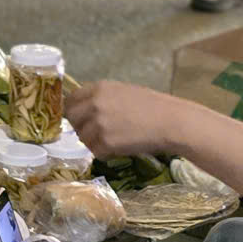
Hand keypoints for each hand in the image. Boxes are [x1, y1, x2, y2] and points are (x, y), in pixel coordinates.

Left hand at [66, 80, 191, 157]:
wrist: (171, 122)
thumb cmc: (154, 106)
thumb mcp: (124, 92)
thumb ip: (102, 98)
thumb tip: (86, 109)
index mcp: (99, 88)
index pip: (71, 99)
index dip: (74, 110)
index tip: (80, 118)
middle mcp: (94, 104)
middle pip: (72, 118)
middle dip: (81, 127)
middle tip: (95, 133)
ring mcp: (98, 123)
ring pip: (83, 138)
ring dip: (94, 142)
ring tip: (114, 141)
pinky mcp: (105, 142)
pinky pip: (96, 151)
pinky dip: (105, 153)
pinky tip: (120, 148)